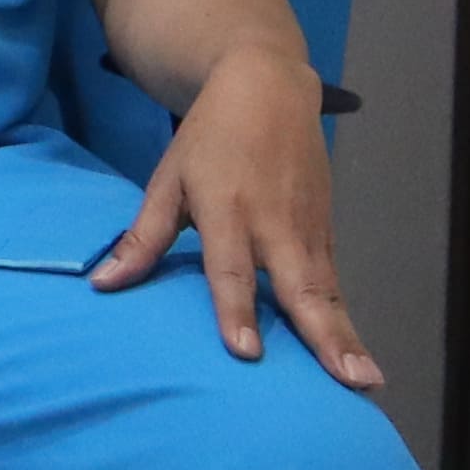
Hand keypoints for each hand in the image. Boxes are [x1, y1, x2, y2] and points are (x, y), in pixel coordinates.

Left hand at [90, 49, 382, 384]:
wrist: (268, 88)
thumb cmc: (209, 138)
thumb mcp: (168, 180)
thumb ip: (142, 238)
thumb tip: (102, 285)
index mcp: (227, 209)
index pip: (231, 268)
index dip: (237, 309)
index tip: (246, 351)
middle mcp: (275, 224)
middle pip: (301, 287)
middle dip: (325, 335)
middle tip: (348, 380)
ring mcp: (307, 228)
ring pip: (328, 291)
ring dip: (348, 337)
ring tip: (366, 381)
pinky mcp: (326, 230)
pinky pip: (334, 283)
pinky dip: (347, 319)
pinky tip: (356, 358)